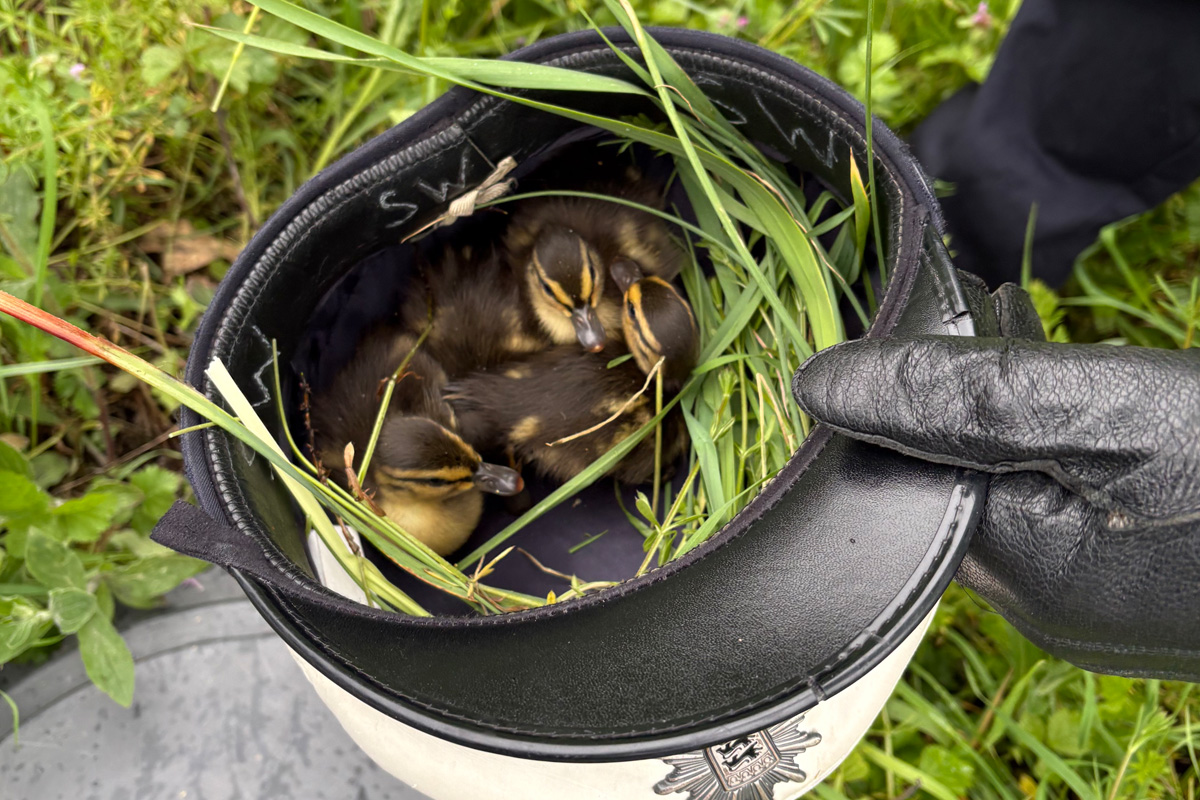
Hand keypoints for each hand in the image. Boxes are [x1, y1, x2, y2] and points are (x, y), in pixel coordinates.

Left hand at [791, 276, 1199, 680]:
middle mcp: (1041, 603)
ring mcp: (1091, 598)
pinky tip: (1063, 376)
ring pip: (1007, 485)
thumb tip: (821, 384)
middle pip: (950, 482)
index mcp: (1015, 573)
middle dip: (950, 396)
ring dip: (1003, 405)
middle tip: (957, 311)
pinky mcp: (1130, 578)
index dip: (891, 401)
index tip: (897, 323)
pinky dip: (1052, 437)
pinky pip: (1059, 501)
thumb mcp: (1105, 411)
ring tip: (1000, 320)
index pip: (897, 484)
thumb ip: (961, 400)